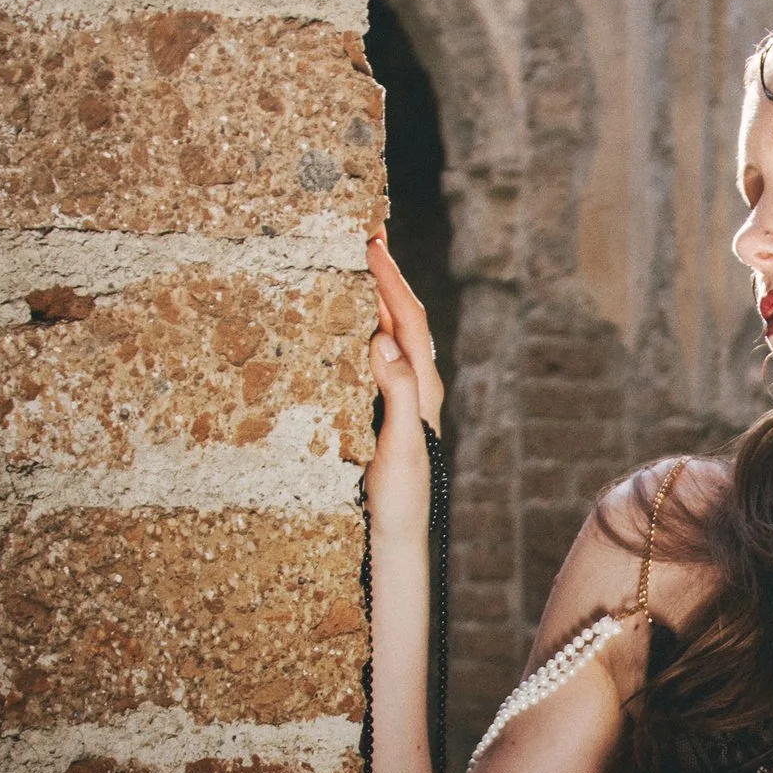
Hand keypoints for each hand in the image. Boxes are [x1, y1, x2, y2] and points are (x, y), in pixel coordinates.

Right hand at [365, 233, 444, 505]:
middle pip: (405, 317)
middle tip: (368, 233)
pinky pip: (380, 354)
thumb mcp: (397, 447)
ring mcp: (403, 398)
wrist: (399, 539)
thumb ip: (395, 395)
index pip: (408, 320)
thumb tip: (383, 340)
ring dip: (379, 294)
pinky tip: (350, 321)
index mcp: (422, 388)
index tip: (371, 241)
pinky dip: (367, 324)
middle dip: (388, 274)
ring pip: (394, 332)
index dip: (390, 278)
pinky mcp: (386, 411)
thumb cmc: (399, 500)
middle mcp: (418, 387)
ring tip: (361, 261)